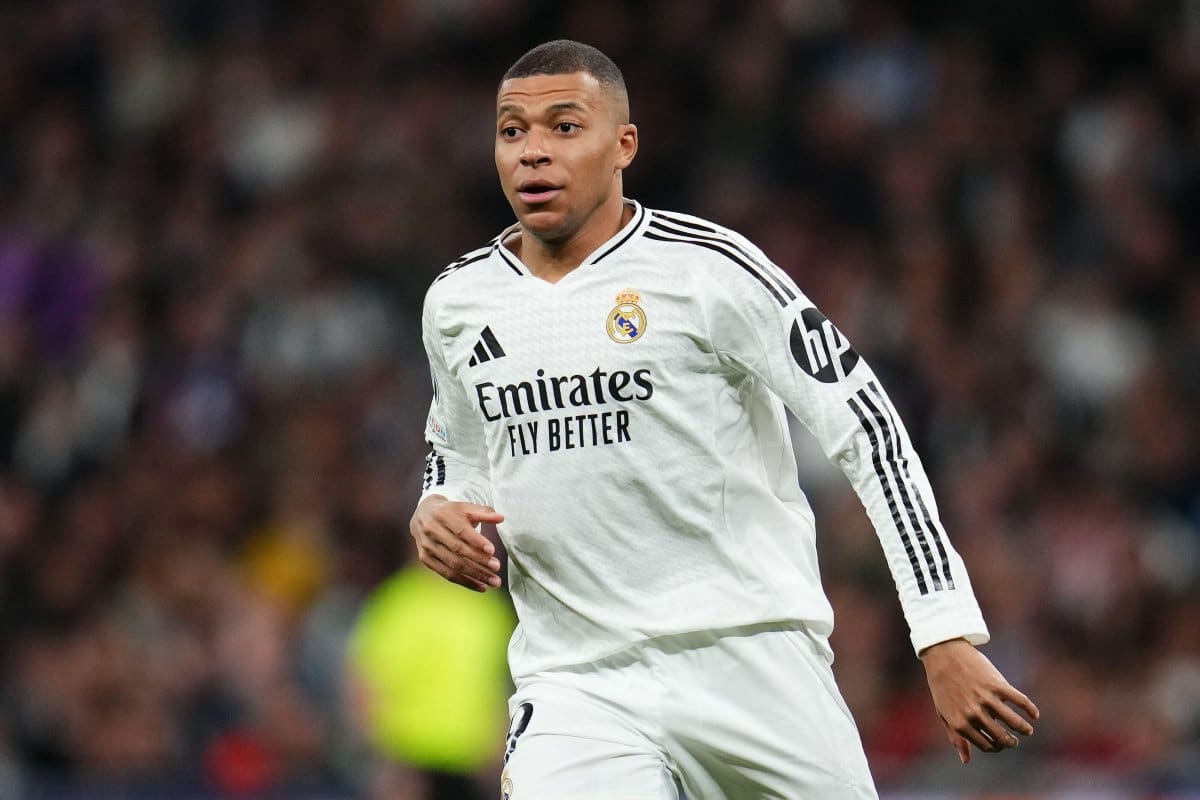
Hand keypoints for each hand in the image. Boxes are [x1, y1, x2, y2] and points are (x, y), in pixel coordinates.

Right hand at [409, 495, 504, 591]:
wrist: (423, 515)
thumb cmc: (451, 512)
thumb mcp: (466, 508)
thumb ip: (484, 513)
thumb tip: (501, 518)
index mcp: (443, 515)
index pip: (461, 531)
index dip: (476, 541)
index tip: (492, 550)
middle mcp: (432, 531)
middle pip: (458, 550)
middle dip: (479, 560)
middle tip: (497, 567)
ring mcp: (427, 547)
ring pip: (453, 565)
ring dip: (475, 575)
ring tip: (494, 581)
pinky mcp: (425, 559)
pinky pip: (446, 574)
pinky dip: (465, 582)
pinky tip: (481, 586)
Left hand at [920, 638, 1038, 763]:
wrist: (944, 655)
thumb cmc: (942, 686)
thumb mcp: (944, 713)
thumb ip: (955, 737)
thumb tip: (966, 761)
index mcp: (961, 723)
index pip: (987, 745)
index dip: (996, 747)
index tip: (1000, 744)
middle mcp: (974, 714)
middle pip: (1002, 737)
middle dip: (1011, 742)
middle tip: (1015, 740)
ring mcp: (987, 699)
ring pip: (1014, 722)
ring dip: (1024, 729)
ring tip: (1027, 730)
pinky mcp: (997, 684)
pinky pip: (1020, 701)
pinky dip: (1031, 709)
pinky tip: (1034, 714)